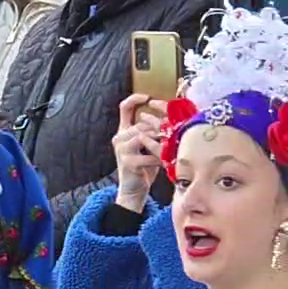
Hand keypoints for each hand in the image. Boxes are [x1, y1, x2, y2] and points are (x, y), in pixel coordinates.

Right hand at [112, 93, 166, 211]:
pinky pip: (148, 155)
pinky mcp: (127, 161)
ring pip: (144, 136)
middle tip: (171, 135)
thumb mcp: (149, 144)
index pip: (125, 107)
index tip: (148, 98)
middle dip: (158, 129)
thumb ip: (153, 130)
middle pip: (141, 123)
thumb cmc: (145, 166)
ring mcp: (121, 149)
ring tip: (168, 148)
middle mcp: (119, 138)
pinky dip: (159, 158)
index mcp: (124, 131)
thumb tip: (170, 116)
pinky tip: (163, 162)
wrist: (134, 189)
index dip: (135, 99)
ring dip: (159, 143)